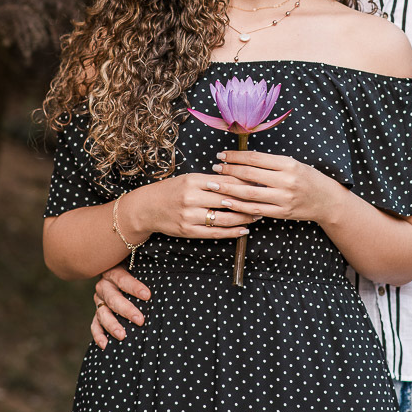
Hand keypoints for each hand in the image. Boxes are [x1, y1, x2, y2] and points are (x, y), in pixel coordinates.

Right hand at [91, 265, 148, 348]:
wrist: (115, 270)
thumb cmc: (135, 270)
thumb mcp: (139, 265)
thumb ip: (148, 268)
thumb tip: (167, 272)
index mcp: (113, 272)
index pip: (123, 279)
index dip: (134, 287)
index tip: (148, 296)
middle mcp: (104, 287)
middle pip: (113, 299)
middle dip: (127, 310)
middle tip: (140, 320)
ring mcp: (99, 301)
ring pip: (102, 313)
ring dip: (112, 325)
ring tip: (122, 335)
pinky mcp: (97, 314)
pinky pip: (95, 325)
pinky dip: (99, 335)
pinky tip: (105, 345)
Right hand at [127, 171, 256, 240]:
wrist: (147, 208)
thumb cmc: (171, 190)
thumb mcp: (188, 179)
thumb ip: (210, 180)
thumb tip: (239, 178)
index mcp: (193, 180)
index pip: (224, 181)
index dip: (244, 183)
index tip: (259, 183)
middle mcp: (191, 198)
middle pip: (227, 199)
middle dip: (248, 200)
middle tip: (264, 199)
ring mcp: (189, 216)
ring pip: (223, 218)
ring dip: (243, 218)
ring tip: (257, 215)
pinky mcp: (188, 231)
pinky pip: (215, 233)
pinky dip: (231, 232)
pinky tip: (244, 230)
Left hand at [211, 149, 338, 224]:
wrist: (327, 200)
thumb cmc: (308, 178)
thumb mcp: (293, 164)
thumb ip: (271, 162)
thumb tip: (242, 158)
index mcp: (288, 164)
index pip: (255, 158)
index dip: (236, 156)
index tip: (222, 155)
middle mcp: (286, 180)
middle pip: (249, 174)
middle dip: (228, 171)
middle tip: (214, 168)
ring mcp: (283, 198)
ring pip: (249, 193)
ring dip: (229, 189)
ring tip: (214, 185)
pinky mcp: (282, 213)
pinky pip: (256, 209)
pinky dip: (240, 206)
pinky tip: (228, 202)